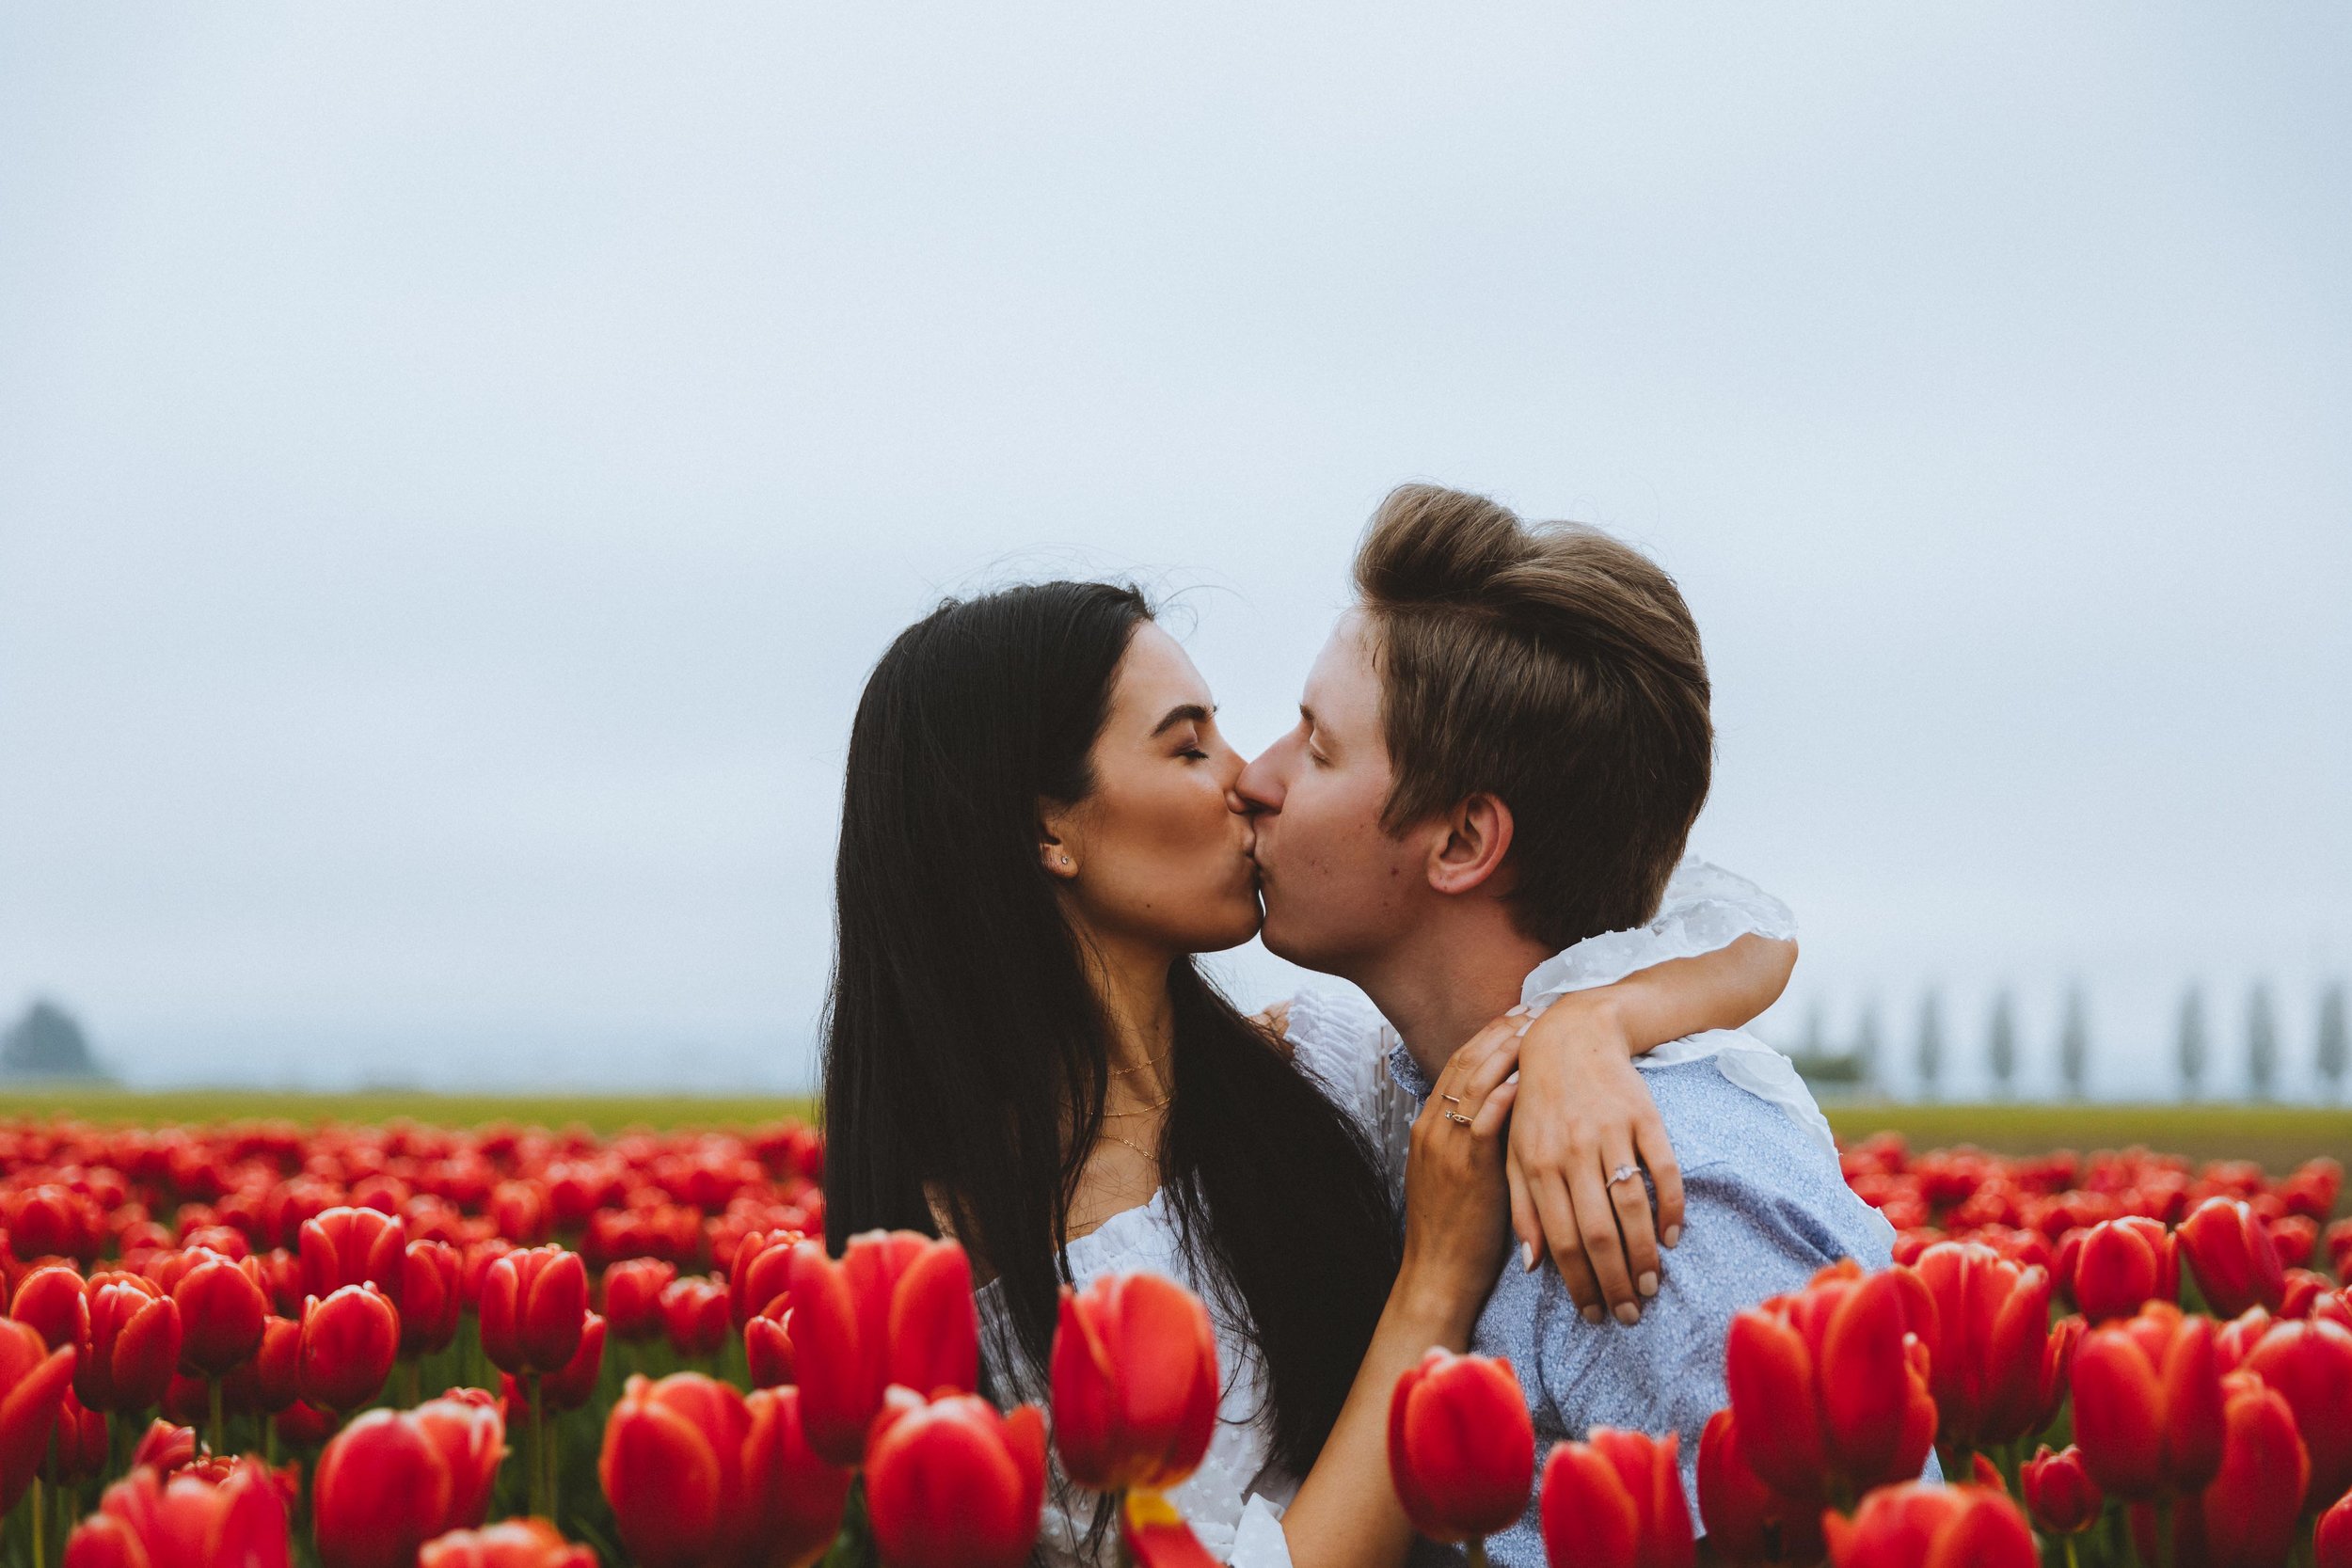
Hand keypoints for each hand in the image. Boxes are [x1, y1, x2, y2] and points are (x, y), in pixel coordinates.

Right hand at [1398, 1016, 1521, 1309]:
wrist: (1436, 1274)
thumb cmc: (1454, 1234)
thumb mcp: (1455, 1179)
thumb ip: (1470, 1145)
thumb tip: (1500, 1119)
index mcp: (1428, 1128)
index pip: (1456, 1067)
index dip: (1485, 1039)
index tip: (1512, 1016)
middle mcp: (1433, 1130)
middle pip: (1464, 1064)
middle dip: (1498, 1034)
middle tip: (1528, 1008)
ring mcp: (1446, 1147)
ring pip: (1472, 1084)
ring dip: (1504, 1053)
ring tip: (1533, 1027)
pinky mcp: (1466, 1170)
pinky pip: (1483, 1122)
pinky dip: (1503, 1094)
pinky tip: (1525, 1075)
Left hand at [1506, 993, 1684, 1325]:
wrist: (1572, 1036)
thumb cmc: (1536, 1104)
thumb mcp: (1514, 1151)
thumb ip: (1521, 1206)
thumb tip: (1532, 1265)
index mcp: (1537, 1164)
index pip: (1560, 1239)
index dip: (1579, 1283)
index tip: (1593, 1315)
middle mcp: (1572, 1151)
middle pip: (1598, 1232)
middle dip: (1615, 1282)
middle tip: (1630, 1314)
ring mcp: (1610, 1133)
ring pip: (1631, 1206)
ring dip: (1643, 1254)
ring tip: (1650, 1286)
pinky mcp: (1644, 1117)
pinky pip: (1664, 1169)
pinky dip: (1672, 1207)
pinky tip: (1672, 1237)